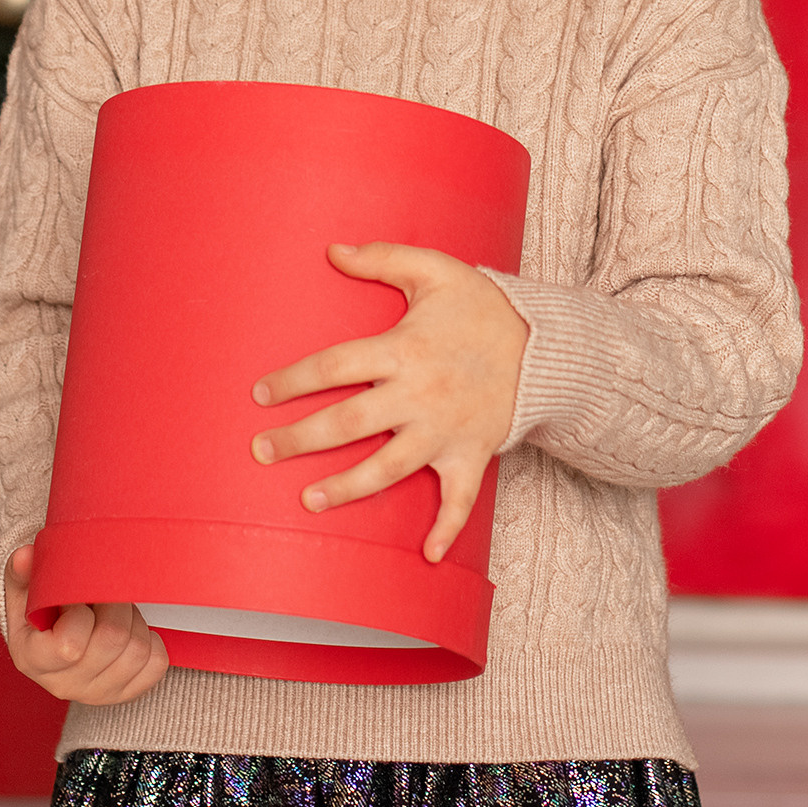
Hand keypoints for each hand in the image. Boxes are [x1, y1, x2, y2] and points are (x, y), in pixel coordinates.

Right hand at [0, 544, 168, 704]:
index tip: (76, 597)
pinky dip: (151, 640)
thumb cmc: (41, 613)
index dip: (80, 612)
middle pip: (111, 639)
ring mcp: (96, 693)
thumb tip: (25, 556)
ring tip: (115, 610)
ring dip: (133, 621)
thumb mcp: (24, 592)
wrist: (54, 640)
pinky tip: (131, 630)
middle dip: (115, 605)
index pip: (69, 645)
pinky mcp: (124, 693)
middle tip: (104, 594)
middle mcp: (64, 684)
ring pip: (138, 650)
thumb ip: (22, 573)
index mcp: (33, 660)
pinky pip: (156, 664)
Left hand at [250, 242, 527, 562]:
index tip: (261, 394)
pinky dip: (447, 529)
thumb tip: (332, 250)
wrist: (546, 344)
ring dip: (348, 487)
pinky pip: (460, 501)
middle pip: (349, 422)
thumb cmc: (482, 306)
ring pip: (389, 468)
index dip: (295, 380)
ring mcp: (445, 431)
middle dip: (302, 439)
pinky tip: (427, 555)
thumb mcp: (436, 270)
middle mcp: (420, 395)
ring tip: (309, 500)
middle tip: (262, 451)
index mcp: (404, 349)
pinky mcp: (472, 455)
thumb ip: (383, 257)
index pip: (336, 366)